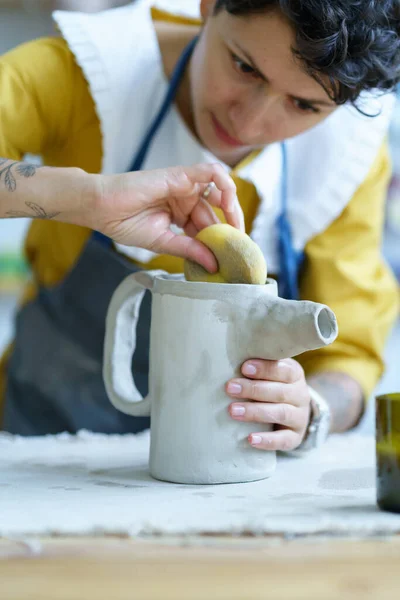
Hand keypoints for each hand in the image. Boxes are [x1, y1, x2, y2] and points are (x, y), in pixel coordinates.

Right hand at [90, 163, 243, 271]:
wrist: (101, 207)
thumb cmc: (123, 223)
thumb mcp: (163, 242)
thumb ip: (190, 250)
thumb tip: (213, 264)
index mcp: (181, 214)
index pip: (209, 224)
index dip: (223, 237)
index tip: (232, 253)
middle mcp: (185, 198)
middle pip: (218, 207)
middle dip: (232, 224)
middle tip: (238, 243)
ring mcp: (184, 185)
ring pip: (219, 189)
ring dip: (232, 206)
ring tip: (236, 227)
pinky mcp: (180, 174)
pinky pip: (210, 172)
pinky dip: (224, 183)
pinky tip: (228, 203)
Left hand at [226, 359, 310, 450]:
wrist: (293, 412)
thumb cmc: (273, 385)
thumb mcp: (270, 373)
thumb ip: (255, 367)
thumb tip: (227, 359)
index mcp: (294, 374)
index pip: (284, 370)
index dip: (265, 369)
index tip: (244, 368)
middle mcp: (300, 395)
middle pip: (280, 392)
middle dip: (253, 390)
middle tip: (230, 388)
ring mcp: (299, 417)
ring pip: (281, 414)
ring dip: (255, 412)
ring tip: (233, 411)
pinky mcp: (295, 437)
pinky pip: (284, 440)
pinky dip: (267, 440)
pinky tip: (250, 439)